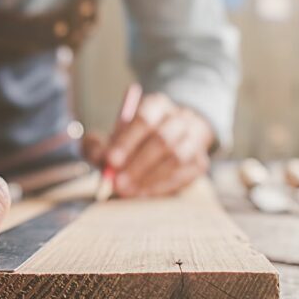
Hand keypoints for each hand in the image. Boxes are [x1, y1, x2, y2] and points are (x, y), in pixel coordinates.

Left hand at [82, 93, 212, 197]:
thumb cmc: (135, 140)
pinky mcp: (199, 162)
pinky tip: (143, 194)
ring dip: (149, 178)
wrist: (172, 139)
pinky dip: (161, 187)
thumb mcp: (112, 137)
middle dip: (138, 164)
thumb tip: (99, 157)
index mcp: (157, 105)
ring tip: (128, 191)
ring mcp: (194, 140)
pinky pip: (183, 176)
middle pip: (163, 139)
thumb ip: (99, 145)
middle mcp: (180, 118)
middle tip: (117, 183)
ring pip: (176, 158)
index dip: (127, 141)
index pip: (144, 119)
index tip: (111, 161)